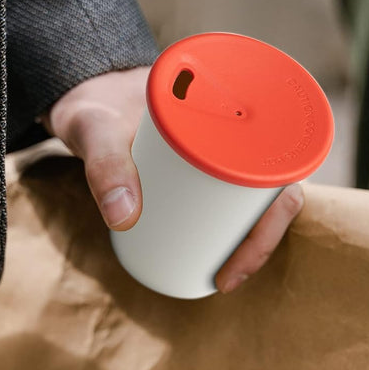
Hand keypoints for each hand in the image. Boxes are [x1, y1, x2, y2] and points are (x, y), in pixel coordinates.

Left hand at [45, 66, 304, 292]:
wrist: (88, 89)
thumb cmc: (98, 102)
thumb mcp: (97, 128)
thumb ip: (105, 165)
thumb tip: (126, 222)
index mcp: (234, 106)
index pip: (281, 164)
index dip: (276, 218)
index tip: (240, 258)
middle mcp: (240, 127)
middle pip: (274, 189)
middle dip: (260, 241)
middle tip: (226, 279)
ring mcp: (224, 146)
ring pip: (256, 197)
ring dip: (250, 239)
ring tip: (223, 276)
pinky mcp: (205, 161)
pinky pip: (234, 194)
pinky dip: (235, 227)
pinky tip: (222, 256)